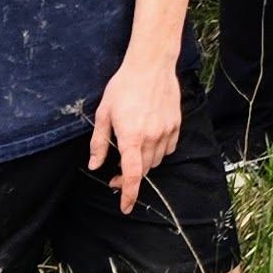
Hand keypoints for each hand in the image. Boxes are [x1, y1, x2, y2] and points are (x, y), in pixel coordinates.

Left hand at [85, 54, 182, 211]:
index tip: (125, 207)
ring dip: (144, 164)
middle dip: (130, 177)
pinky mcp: (176, 124)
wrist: (151, 66)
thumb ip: (100, 143)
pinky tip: (149, 143)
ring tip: (132, 154)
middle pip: (144, 170)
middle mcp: (152, 138)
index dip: (128, 194)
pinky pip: (169, 148)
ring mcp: (167, 131)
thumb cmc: (123, 87)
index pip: (132, 175)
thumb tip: (96, 165)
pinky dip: (159, 152)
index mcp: (132, 137)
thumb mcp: (103, 114)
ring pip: (157, 160)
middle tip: (114, 174)